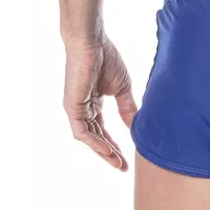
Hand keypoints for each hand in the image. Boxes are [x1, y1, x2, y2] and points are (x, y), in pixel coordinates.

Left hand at [62, 34, 137, 170]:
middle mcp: (83, 109)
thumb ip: (127, 108)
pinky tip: (107, 149)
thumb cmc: (106, 58)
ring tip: (117, 162)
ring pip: (89, 138)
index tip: (126, 159)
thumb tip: (136, 127)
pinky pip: (82, 131)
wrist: (92, 42)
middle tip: (123, 166)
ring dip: (103, 151)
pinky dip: (94, 142)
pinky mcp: (72, 106)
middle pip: (96, 138)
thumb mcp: (122, 88)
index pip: (103, 131)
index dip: (114, 145)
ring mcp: (76, 109)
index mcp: (93, 104)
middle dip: (110, 153)